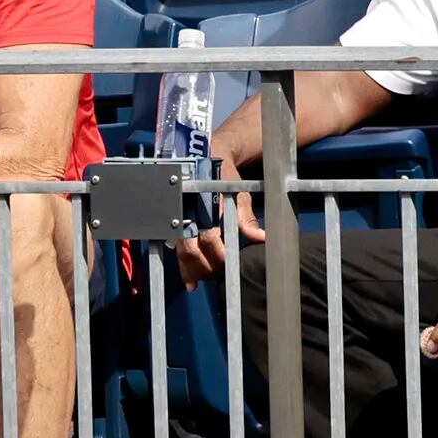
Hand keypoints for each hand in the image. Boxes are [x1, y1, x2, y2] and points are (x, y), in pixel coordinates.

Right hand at [173, 156, 262, 287]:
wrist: (208, 156)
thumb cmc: (225, 175)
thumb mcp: (240, 193)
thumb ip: (247, 217)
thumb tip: (260, 238)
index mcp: (206, 204)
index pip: (210, 237)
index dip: (219, 255)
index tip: (229, 265)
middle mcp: (190, 212)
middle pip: (192, 249)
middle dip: (205, 267)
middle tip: (218, 276)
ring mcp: (181, 217)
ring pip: (182, 251)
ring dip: (193, 270)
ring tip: (203, 281)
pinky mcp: (177, 223)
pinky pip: (178, 248)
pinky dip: (183, 266)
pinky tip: (190, 281)